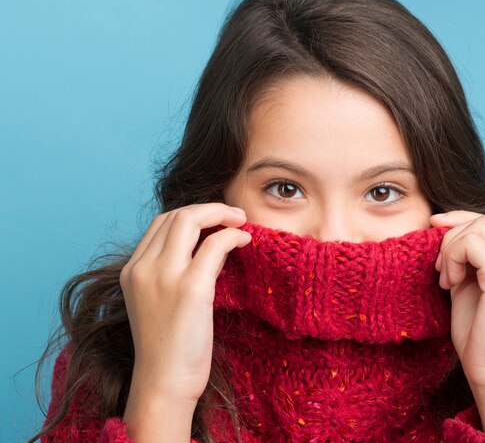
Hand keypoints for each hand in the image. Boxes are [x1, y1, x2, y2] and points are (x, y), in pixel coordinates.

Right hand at [120, 203, 250, 407]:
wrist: (163, 383)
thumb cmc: (167, 347)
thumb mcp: (161, 301)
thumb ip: (178, 270)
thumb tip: (213, 246)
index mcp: (132, 270)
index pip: (160, 223)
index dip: (191, 214)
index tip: (214, 221)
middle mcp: (143, 268)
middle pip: (175, 214)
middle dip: (208, 208)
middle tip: (234, 215)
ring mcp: (165, 276)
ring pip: (191, 219)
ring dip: (221, 213)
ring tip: (241, 220)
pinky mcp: (191, 289)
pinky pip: (215, 244)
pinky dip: (233, 235)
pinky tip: (245, 241)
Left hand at [430, 211, 484, 437]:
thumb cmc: (481, 339)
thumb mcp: (469, 289)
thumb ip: (465, 262)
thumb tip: (444, 232)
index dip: (459, 220)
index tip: (433, 227)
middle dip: (453, 235)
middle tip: (441, 269)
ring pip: (478, 227)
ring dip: (451, 248)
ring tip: (446, 280)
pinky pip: (472, 244)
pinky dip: (453, 257)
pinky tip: (450, 284)